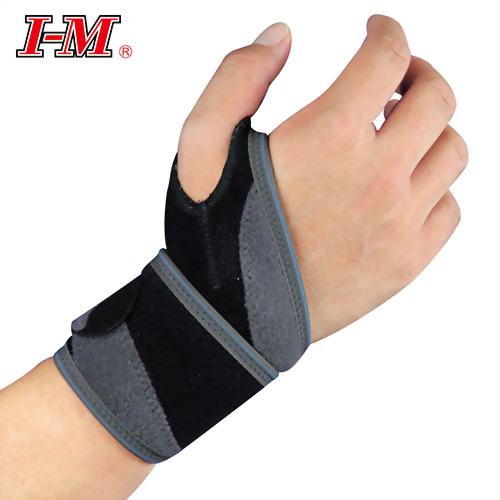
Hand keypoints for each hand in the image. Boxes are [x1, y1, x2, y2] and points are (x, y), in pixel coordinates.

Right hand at [177, 15, 467, 341]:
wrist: (234, 314)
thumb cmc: (217, 233)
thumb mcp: (201, 144)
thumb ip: (236, 78)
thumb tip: (282, 38)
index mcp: (329, 138)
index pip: (388, 56)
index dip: (386, 31)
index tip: (377, 32)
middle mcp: (377, 177)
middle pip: (438, 98)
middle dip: (418, 76)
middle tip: (395, 82)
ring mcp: (399, 224)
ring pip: (452, 152)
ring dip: (431, 131)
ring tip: (398, 136)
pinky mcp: (407, 264)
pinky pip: (450, 209)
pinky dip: (435, 188)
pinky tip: (403, 189)